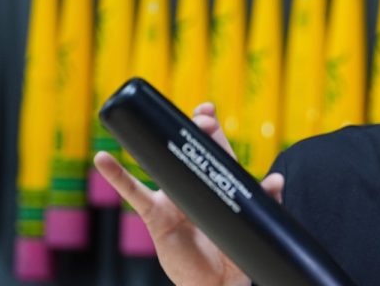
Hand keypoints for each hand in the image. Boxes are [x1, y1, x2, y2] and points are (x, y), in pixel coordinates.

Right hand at [93, 102, 284, 285]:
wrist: (216, 282)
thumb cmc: (234, 248)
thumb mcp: (251, 221)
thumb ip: (265, 200)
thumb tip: (277, 180)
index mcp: (216, 182)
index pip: (213, 148)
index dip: (210, 128)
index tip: (207, 111)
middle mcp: (193, 185)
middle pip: (188, 149)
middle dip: (193, 129)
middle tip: (200, 118)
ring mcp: (173, 198)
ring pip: (160, 164)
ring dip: (155, 142)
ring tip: (152, 121)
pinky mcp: (157, 216)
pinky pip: (134, 195)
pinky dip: (117, 177)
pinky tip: (102, 159)